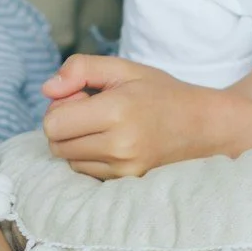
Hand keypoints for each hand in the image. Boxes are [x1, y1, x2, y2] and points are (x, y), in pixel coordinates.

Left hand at [39, 53, 251, 178]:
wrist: (205, 126)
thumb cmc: (160, 92)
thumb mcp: (123, 68)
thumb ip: (80, 69)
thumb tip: (46, 89)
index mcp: (117, 111)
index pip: (53, 123)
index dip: (60, 107)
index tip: (81, 98)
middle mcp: (120, 145)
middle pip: (57, 145)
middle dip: (65, 126)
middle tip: (93, 110)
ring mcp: (125, 169)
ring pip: (70, 161)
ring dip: (77, 144)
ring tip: (107, 127)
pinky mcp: (128, 183)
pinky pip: (88, 173)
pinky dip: (92, 158)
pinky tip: (114, 143)